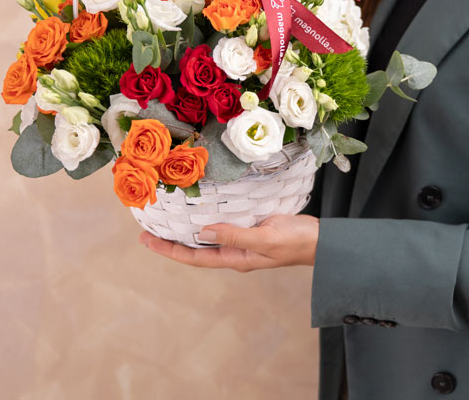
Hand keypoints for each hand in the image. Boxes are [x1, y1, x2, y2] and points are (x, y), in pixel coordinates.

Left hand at [139, 213, 319, 270]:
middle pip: (196, 250)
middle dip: (171, 242)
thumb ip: (235, 236)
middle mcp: (235, 253)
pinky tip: (202, 211)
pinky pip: (223, 226)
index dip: (169, 250)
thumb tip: (202, 232)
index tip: (147, 240)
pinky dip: (207, 220)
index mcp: (236, 259)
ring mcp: (243, 242)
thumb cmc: (296, 241)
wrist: (321, 241)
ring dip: (187, 231)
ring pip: (207, 238)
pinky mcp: (252, 229)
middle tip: (148, 230)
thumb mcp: (265, 238)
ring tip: (168, 221)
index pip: (194, 257)